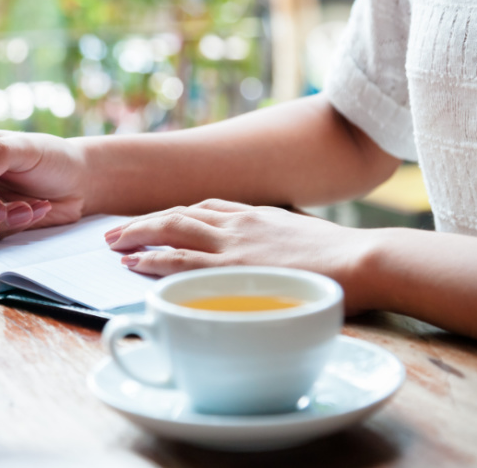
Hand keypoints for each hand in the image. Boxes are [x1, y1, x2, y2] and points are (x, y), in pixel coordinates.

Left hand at [104, 199, 376, 313]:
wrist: (363, 259)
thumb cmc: (343, 255)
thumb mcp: (306, 235)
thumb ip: (283, 239)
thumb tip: (279, 253)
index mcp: (257, 214)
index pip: (205, 207)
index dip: (175, 214)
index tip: (158, 220)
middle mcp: (239, 223)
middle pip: (179, 214)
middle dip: (144, 222)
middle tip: (116, 232)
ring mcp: (234, 244)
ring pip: (172, 231)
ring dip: (139, 235)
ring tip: (113, 244)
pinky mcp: (233, 269)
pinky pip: (182, 261)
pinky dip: (154, 260)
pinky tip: (135, 265)